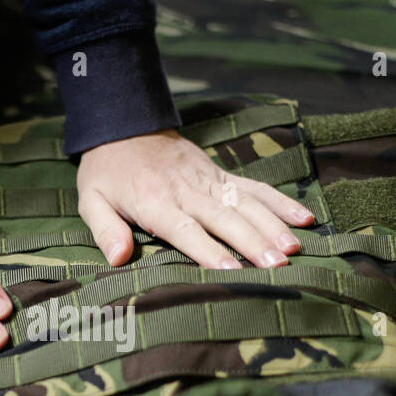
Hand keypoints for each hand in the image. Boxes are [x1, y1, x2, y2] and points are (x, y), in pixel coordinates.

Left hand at [76, 130, 315, 268]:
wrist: (124, 123)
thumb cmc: (107, 170)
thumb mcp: (91, 199)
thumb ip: (105, 229)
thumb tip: (118, 259)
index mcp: (155, 202)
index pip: (187, 230)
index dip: (209, 251)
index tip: (232, 272)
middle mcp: (188, 191)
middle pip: (225, 219)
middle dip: (252, 243)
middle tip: (276, 267)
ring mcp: (209, 181)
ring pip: (246, 204)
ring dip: (272, 226)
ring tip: (293, 249)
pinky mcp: (221, 174)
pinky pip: (255, 188)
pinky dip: (281, 202)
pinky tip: (304, 219)